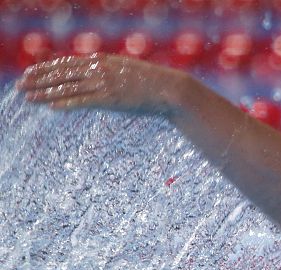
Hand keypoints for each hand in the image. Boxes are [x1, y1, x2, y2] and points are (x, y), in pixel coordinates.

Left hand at [16, 53, 188, 114]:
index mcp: (103, 60)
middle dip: (39, 80)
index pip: (67, 63)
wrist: (169, 89)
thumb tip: (99, 81)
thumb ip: (110, 74)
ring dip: (45, 93)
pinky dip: (65, 104)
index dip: (46, 69)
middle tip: (21, 85)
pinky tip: (51, 107)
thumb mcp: (127, 73)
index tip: (31, 73)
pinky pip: (81, 101)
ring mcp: (104, 83)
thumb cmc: (152, 84)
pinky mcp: (110, 98)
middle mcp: (99, 69)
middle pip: (61, 74)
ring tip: (29, 98)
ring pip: (67, 87)